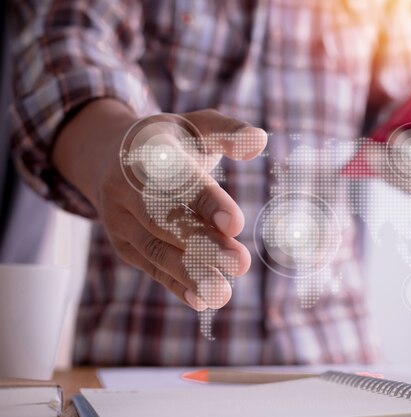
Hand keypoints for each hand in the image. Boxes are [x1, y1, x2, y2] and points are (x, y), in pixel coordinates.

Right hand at [53, 99, 266, 309]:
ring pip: (155, 249)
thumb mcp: (199, 126)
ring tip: (223, 293)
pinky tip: (202, 300)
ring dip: (190, 273)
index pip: (179, 179)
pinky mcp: (123, 244)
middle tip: (241, 264)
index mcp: (149, 150)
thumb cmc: (173, 143)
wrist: (113, 158)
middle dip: (203, 244)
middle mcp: (124, 185)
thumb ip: (230, 132)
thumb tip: (260, 140)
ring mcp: (118, 218)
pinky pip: (150, 267)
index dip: (207, 202)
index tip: (236, 225)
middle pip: (164, 219)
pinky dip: (175, 285)